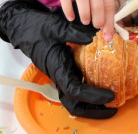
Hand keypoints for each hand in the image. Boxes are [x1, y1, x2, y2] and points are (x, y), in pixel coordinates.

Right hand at [0, 0, 115, 117]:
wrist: (24, 29)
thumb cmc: (38, 29)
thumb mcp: (57, 27)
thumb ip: (76, 32)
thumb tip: (95, 36)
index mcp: (57, 69)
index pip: (75, 91)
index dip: (92, 96)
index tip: (110, 95)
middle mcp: (59, 76)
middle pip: (74, 104)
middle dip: (93, 110)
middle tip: (113, 109)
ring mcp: (61, 75)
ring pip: (74, 100)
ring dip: (91, 105)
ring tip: (111, 104)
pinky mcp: (64, 71)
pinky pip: (76, 88)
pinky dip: (89, 93)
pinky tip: (103, 86)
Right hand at [51, 0, 116, 40]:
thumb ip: (103, 3)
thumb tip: (108, 26)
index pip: (109, 4)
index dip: (109, 21)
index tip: (108, 35)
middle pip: (98, 3)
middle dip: (99, 19)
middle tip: (97, 27)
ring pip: (83, 0)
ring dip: (85, 14)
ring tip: (86, 22)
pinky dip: (68, 10)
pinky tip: (71, 17)